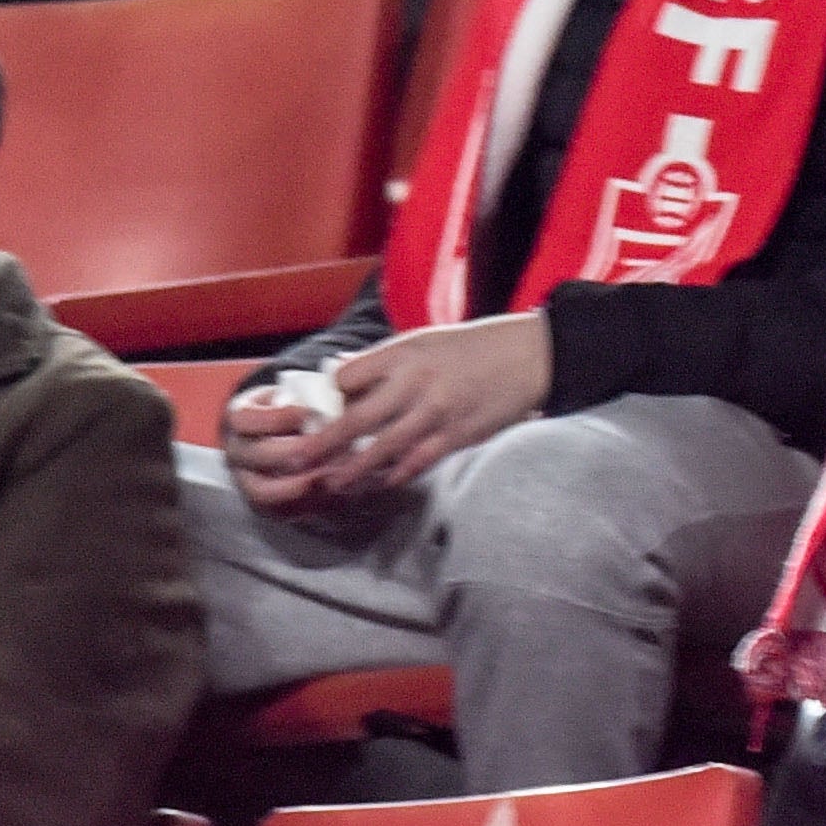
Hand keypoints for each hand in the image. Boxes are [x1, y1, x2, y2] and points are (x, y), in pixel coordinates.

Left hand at [288, 314, 551, 504]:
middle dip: (322, 444)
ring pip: (381, 449)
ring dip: (352, 470)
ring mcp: (436, 412)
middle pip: (355, 419)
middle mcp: (415, 383)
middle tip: (295, 460)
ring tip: (331, 483)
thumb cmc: (474, 347)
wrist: (530, 356)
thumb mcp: (425, 341)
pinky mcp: (457, 435)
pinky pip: (416, 462)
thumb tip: (343, 377)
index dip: (328, 396)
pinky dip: (395, 475)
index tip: (315, 411)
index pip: (347, 377)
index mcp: (404, 353)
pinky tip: (381, 483)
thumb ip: (387, 362)